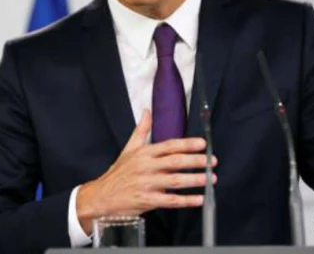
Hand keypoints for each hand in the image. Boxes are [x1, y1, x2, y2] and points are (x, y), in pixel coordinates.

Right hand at [76, 109, 216, 233]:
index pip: (169, 146)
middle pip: (175, 162)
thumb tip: (147, 111)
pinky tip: (199, 199)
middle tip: (212, 161)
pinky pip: (170, 201)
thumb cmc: (118, 173)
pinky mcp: (147, 201)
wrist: (102, 196)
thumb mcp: (128, 149)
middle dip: (196, 161)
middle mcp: (146, 167)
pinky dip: (186, 200)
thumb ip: (141, 130)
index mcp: (144, 153)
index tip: (203, 144)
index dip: (187, 144)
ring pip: (175, 181)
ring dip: (195, 180)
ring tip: (210, 178)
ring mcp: (147, 184)